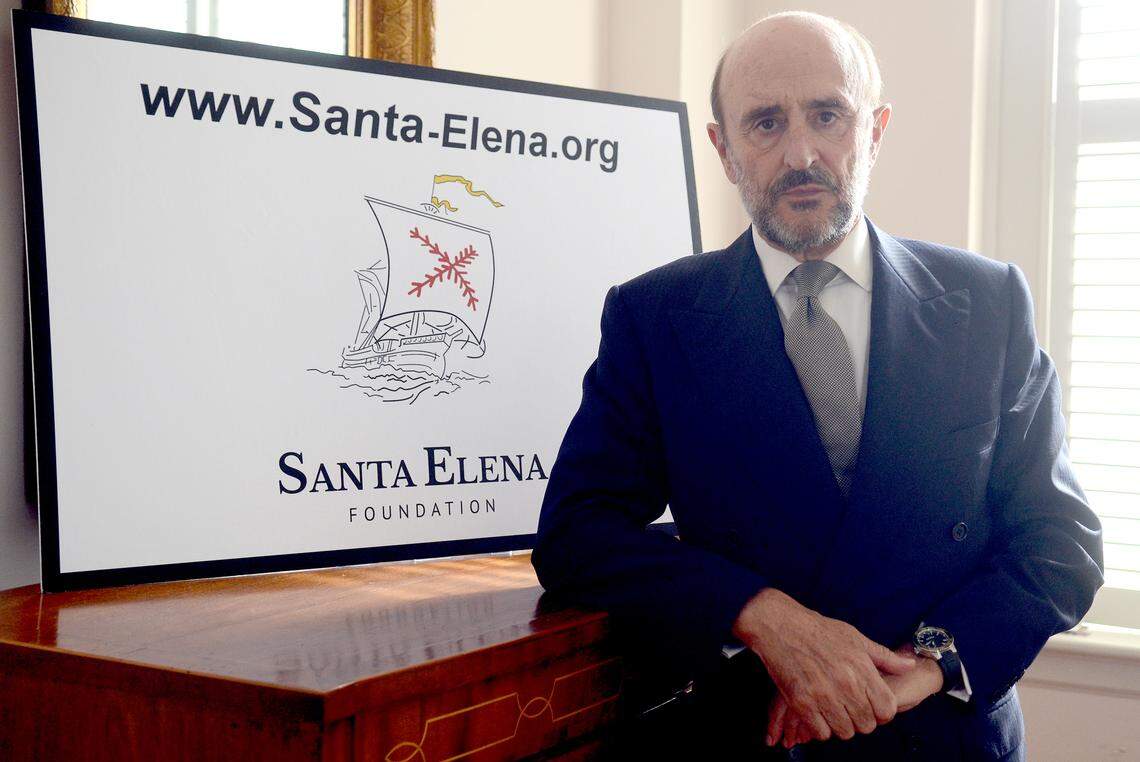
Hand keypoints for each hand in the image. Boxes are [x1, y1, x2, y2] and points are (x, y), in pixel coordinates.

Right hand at [767, 644, 944, 746]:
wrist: (780, 625)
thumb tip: (910, 665)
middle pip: (866, 725)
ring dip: (840, 725)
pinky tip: (817, 712)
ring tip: (832, 710)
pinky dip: (819, 727)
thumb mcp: (855, 637)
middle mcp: (845, 684)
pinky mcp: (801, 702)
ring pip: (844, 731)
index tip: (871, 707)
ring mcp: (823, 695)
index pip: (887, 709)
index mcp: (861, 669)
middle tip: (849, 708)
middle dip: (860, 720)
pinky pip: (820, 732)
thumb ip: (884, 657)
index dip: (882, 712)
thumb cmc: (818, 630)